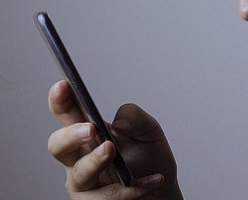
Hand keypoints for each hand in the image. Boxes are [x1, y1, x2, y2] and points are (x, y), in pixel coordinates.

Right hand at [47, 80, 183, 198]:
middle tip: (91, 128)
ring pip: (79, 174)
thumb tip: (119, 125)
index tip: (64, 84)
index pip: (67, 114)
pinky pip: (109, 196)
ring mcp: (84, 182)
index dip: (60, 100)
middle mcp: (79, 158)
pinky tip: (154, 178)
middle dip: (70, 135)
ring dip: (94, 161)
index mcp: (88, 132)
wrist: (163, 191)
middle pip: (58, 146)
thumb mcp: (150, 131)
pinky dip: (133, 187)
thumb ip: (135, 117)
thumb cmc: (149, 158)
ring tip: (110, 149)